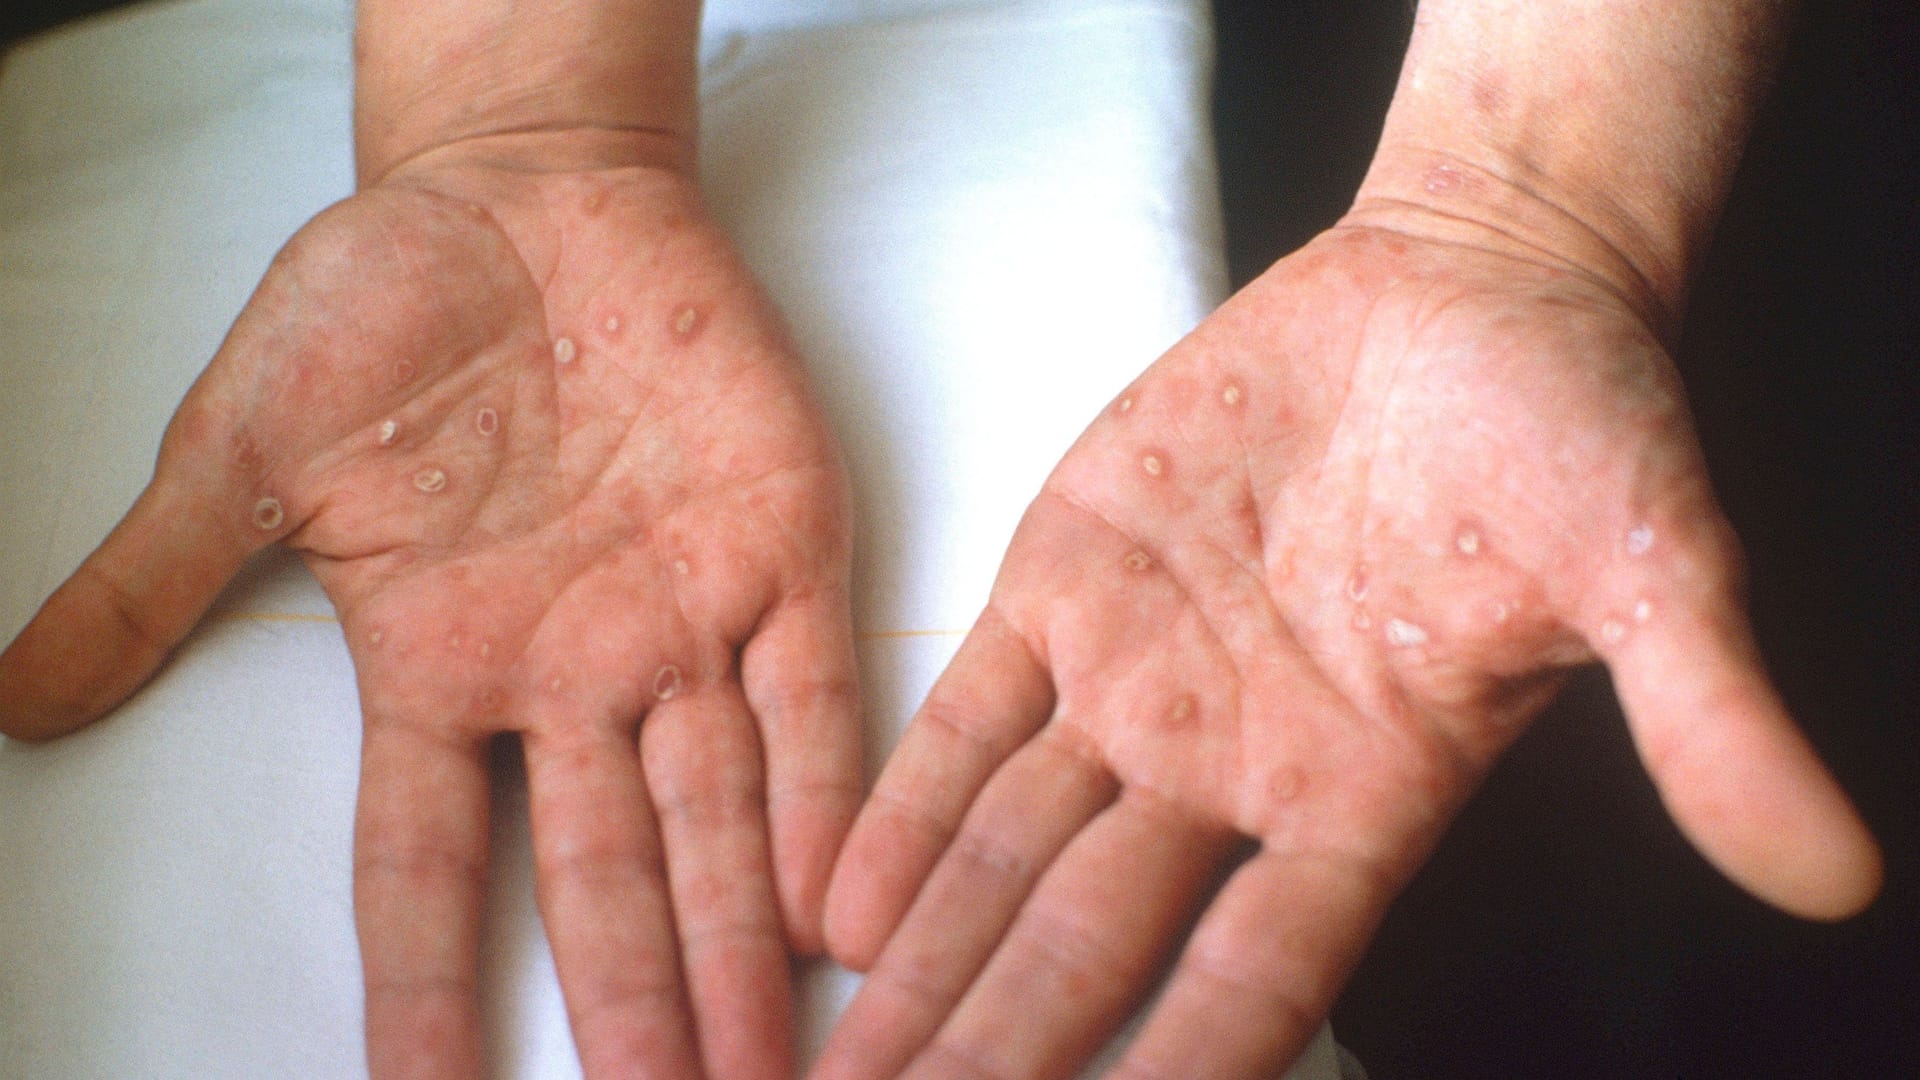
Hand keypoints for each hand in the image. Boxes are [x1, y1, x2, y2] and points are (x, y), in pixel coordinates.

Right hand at [0, 141, 861, 1079]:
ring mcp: (680, 623)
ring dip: (740, 944)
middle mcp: (571, 678)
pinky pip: (813, 697)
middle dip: (633, 1005)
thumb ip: (156, 580)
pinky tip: (841, 903)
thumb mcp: (243, 448)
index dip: (424, 996)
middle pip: (599, 878)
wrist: (525, 193)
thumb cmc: (381, 308)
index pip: (423, 871)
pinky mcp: (778, 551)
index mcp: (440, 671)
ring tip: (765, 1065)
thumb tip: (18, 701)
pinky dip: (832, 795)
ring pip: (717, 817)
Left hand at [814, 220, 1881, 1078]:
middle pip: (1092, 947)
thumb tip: (1829, 874)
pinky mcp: (1067, 584)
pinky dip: (905, 805)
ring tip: (845, 1071)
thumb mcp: (1653, 567)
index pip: (1253, 979)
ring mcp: (1136, 682)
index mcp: (1363, 796)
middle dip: (998, 1050)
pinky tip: (840, 902)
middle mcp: (1228, 770)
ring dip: (926, 965)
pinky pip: (969, 719)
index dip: (1175, 1070)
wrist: (1461, 289)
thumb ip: (1705, 720)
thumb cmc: (1571, 426)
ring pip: (1008, 853)